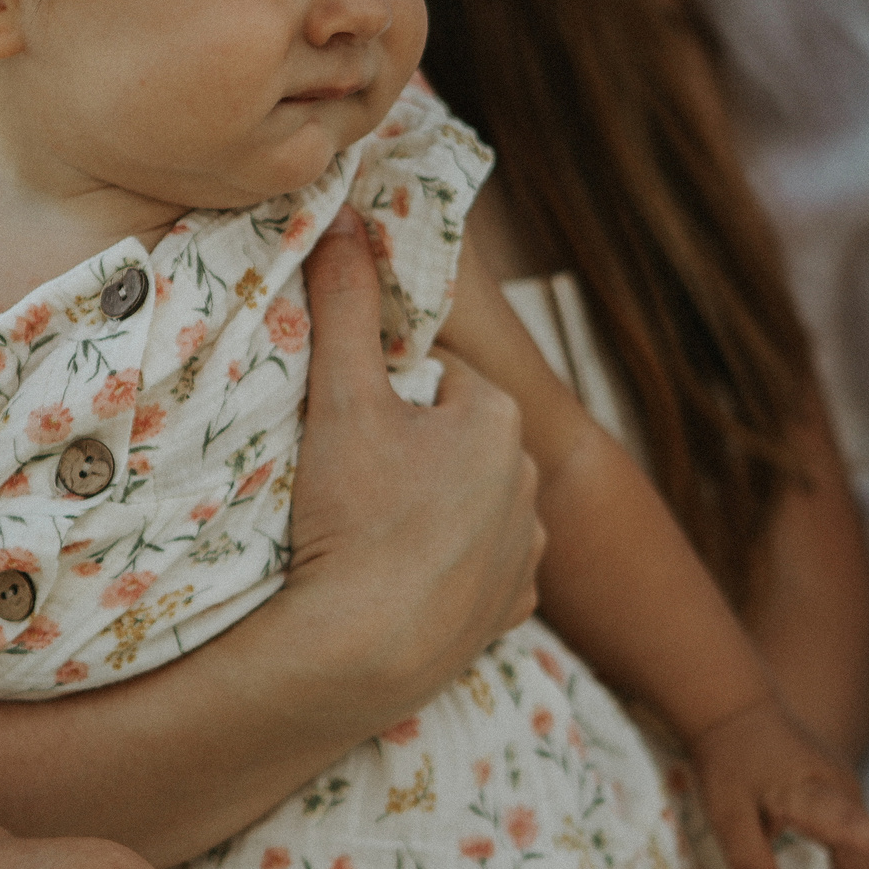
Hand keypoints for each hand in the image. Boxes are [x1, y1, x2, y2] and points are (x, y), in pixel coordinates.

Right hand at [279, 210, 544, 722]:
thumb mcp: (340, 397)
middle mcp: (528, 480)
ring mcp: (525, 553)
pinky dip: (446, 573)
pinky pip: (478, 572)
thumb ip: (346, 303)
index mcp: (496, 418)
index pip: (430, 379)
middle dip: (407, 453)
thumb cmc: (351, 519)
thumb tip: (345, 215)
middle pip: (450, 442)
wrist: (357, 653)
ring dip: (428, 512)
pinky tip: (402, 582)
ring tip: (369, 539)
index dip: (379, 398)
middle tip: (347, 485)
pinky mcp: (511, 613)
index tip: (343, 431)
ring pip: (467, 507)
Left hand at [690, 696, 868, 868]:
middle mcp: (843, 792)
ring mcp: (849, 796)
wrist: (738, 713)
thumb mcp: (726, 816)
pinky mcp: (846, 802)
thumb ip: (751, 866)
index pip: (850, 823)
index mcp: (812, 792)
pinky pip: (854, 849)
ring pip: (862, 861)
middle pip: (866, 862)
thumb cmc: (730, 761)